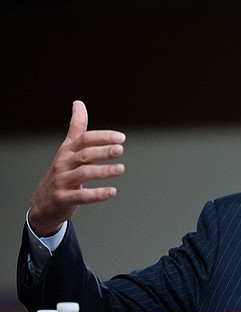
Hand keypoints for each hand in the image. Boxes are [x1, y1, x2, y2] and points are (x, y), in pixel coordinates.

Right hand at [29, 101, 125, 236]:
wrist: (43, 203)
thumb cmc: (61, 172)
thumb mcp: (67, 149)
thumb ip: (76, 128)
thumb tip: (79, 102)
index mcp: (67, 151)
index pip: (84, 140)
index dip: (102, 137)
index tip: (121, 138)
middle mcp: (64, 164)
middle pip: (84, 155)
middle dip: (103, 151)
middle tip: (120, 149)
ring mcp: (63, 181)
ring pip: (84, 174)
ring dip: (103, 171)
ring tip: (120, 169)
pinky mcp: (64, 198)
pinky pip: (82, 196)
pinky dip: (97, 194)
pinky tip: (112, 191)